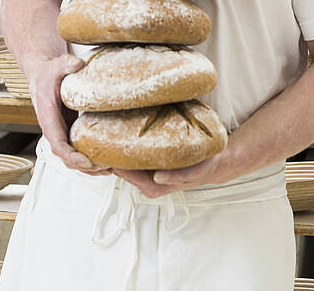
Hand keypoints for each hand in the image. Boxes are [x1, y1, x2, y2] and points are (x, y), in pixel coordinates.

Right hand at [28, 54, 111, 175]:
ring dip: (90, 167)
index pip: (57, 145)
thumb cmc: (48, 72)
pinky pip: (78, 150)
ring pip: (73, 158)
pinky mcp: (70, 131)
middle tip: (107, 168)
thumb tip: (78, 63)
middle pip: (67, 158)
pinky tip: (108, 159)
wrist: (42, 76)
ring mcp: (62, 132)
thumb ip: (65, 63)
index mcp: (48, 118)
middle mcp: (54, 130)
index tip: (87, 161)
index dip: (71, 156)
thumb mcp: (56, 65)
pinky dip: (91, 158)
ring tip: (112, 168)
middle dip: (85, 166)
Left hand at [114, 140, 237, 198]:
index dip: (112, 160)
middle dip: (110, 152)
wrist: (211, 163)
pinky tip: (120, 133)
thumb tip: (157, 177)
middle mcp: (145, 182)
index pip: (123, 172)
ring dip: (116, 147)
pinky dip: (124, 145)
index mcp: (153, 186)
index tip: (104, 145)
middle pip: (119, 167)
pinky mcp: (147, 164)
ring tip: (108, 127)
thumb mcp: (193, 172)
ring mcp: (145, 173)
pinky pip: (130, 155)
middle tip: (102, 131)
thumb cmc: (201, 167)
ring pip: (123, 160)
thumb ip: (177, 176)